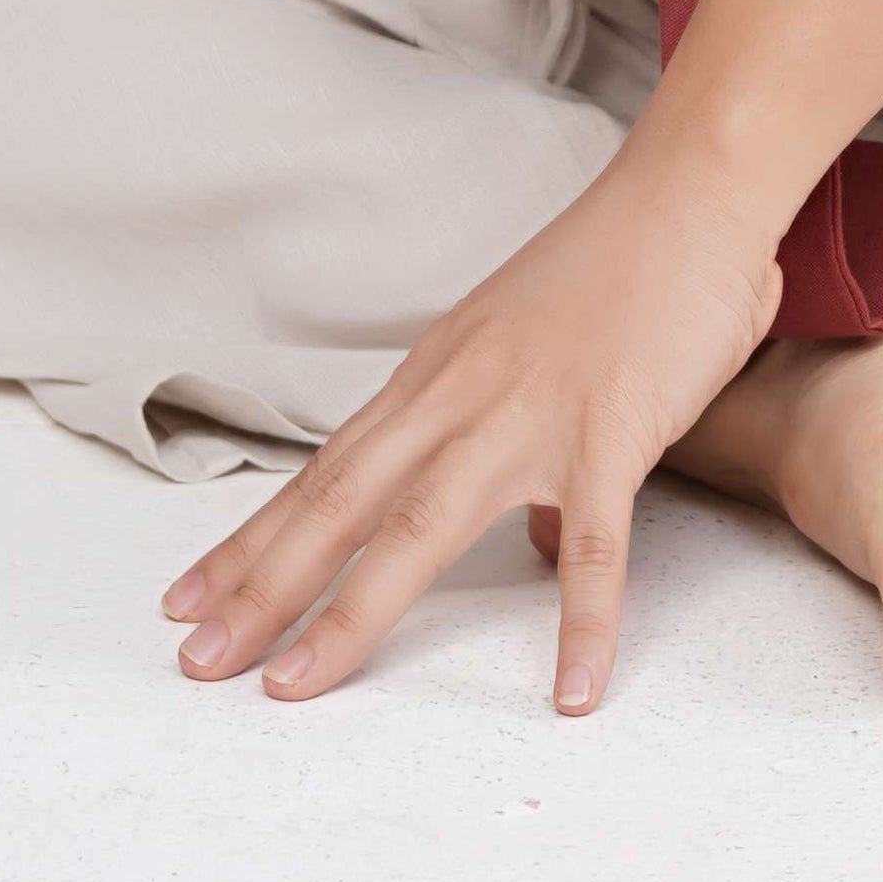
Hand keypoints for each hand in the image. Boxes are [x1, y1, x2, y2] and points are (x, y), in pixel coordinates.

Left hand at [156, 139, 789, 714]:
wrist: (691, 190)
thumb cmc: (619, 266)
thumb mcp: (529, 348)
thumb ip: (513, 437)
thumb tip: (538, 533)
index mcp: (436, 374)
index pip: (325, 471)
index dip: (254, 538)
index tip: (190, 596)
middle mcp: (460, 394)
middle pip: (340, 503)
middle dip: (260, 587)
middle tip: (197, 657)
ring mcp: (530, 413)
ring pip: (420, 527)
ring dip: (350, 612)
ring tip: (294, 684)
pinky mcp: (611, 430)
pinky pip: (596, 545)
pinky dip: (583, 623)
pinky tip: (573, 691)